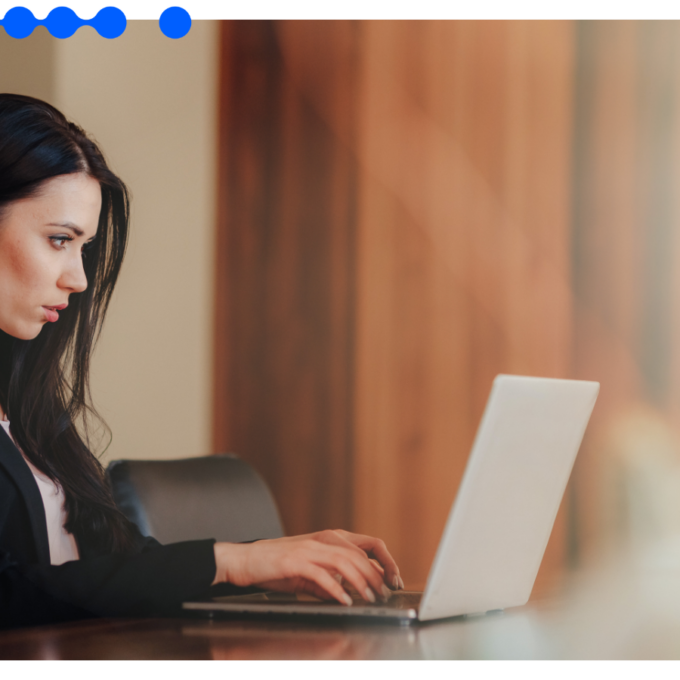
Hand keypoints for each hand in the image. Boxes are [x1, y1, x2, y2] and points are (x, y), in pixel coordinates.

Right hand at [212, 529, 403, 605]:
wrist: (245, 559)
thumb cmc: (277, 565)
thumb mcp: (310, 570)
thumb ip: (331, 578)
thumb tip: (352, 593)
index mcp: (330, 538)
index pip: (368, 544)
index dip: (385, 561)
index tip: (392, 580)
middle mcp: (322, 539)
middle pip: (360, 554)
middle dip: (376, 576)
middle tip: (384, 595)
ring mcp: (309, 549)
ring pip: (344, 561)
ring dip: (360, 582)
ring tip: (369, 599)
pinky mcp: (295, 561)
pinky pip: (322, 574)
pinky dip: (336, 589)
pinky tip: (344, 601)